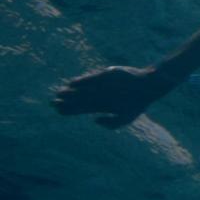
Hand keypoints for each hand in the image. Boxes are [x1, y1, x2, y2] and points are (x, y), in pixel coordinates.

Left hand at [51, 65, 170, 127]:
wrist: (148, 86)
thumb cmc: (137, 104)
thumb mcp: (126, 119)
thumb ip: (111, 123)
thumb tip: (94, 120)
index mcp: (101, 106)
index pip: (79, 109)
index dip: (67, 110)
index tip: (57, 110)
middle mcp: (98, 95)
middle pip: (77, 99)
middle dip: (64, 102)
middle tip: (52, 103)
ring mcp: (101, 85)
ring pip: (81, 89)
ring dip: (69, 92)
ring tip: (58, 94)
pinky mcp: (105, 75)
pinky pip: (90, 78)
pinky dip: (81, 81)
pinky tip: (71, 84)